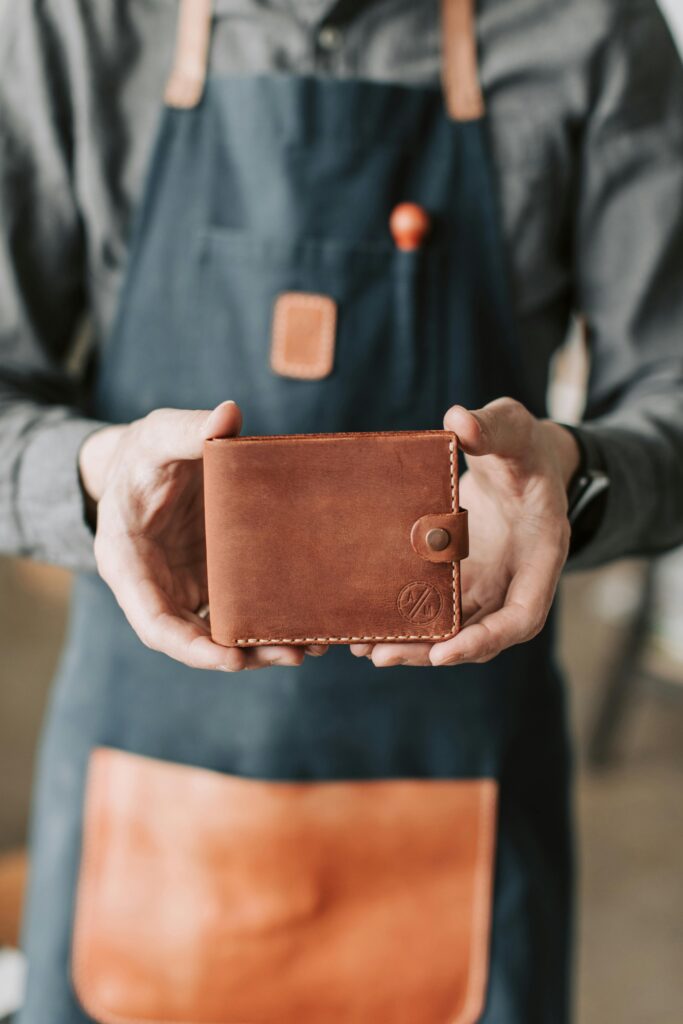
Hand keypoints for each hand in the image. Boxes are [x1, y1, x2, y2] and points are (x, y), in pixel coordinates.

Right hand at [79, 402, 326, 670]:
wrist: (146, 462)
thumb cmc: (145, 452)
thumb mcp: (159, 436)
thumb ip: (189, 429)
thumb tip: (228, 415)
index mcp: (129, 562)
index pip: (154, 622)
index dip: (190, 647)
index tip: (228, 659)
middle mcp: (157, 587)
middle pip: (194, 639)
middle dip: (239, 655)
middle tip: (291, 655)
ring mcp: (186, 588)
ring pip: (220, 633)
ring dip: (260, 646)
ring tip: (309, 647)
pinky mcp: (213, 581)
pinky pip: (238, 611)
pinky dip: (267, 622)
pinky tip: (307, 625)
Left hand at [351, 398, 579, 667]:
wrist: (519, 458)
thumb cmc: (523, 446)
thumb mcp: (515, 427)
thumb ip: (493, 426)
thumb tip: (459, 420)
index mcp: (541, 553)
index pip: (523, 616)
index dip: (487, 638)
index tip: (445, 652)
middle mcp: (515, 580)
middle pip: (480, 634)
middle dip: (433, 651)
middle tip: (380, 654)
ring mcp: (487, 583)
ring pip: (454, 629)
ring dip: (413, 643)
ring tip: (362, 647)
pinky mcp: (461, 578)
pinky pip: (436, 609)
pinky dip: (407, 621)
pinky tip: (366, 625)